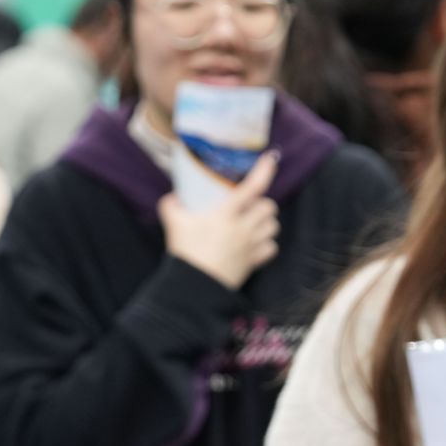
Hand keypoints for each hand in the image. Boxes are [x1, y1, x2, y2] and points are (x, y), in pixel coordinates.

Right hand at [159, 151, 280, 290]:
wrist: (194, 286)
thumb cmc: (185, 252)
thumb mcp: (173, 222)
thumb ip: (172, 204)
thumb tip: (175, 196)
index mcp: (226, 214)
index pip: (253, 187)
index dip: (265, 171)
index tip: (271, 159)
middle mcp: (243, 228)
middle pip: (269, 207)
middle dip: (263, 203)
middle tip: (249, 205)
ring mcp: (250, 246)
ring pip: (273, 227)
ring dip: (266, 222)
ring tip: (253, 223)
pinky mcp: (252, 262)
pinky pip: (271, 248)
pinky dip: (267, 244)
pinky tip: (255, 244)